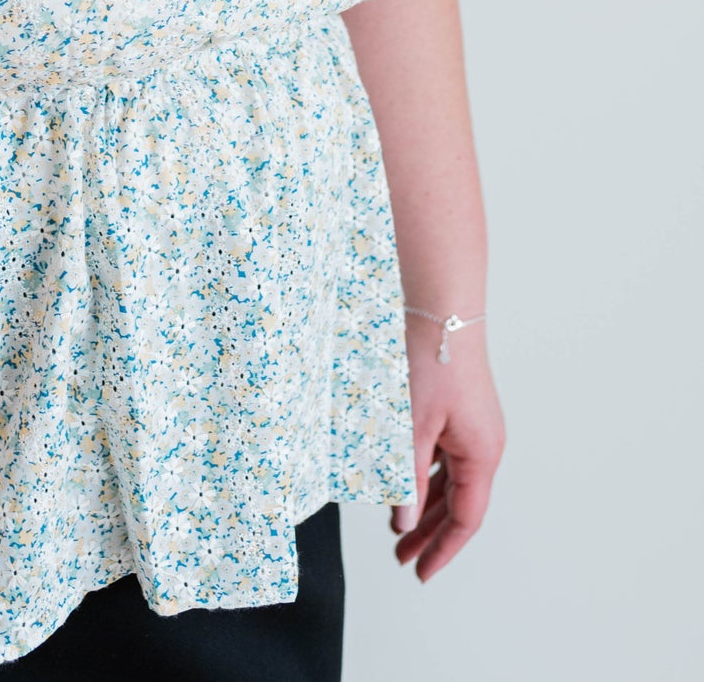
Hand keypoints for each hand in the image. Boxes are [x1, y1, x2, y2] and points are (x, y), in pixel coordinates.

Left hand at [391, 322, 505, 579]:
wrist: (440, 309)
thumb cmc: (430, 361)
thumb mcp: (412, 426)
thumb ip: (406, 477)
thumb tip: (402, 522)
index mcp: (482, 454)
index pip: (466, 519)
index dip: (442, 550)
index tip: (420, 573)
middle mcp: (483, 445)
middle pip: (458, 504)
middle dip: (429, 533)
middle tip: (402, 558)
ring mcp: (472, 427)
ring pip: (448, 481)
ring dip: (424, 505)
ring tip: (398, 529)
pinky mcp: (458, 412)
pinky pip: (442, 457)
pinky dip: (422, 476)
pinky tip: (402, 485)